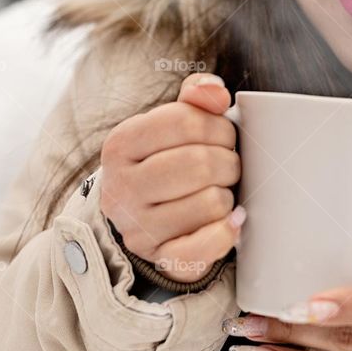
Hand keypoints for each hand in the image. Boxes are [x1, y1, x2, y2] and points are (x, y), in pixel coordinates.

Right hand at [100, 72, 242, 282]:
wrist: (142, 215)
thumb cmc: (166, 160)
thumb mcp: (172, 122)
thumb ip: (196, 97)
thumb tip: (215, 92)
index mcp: (121, 144)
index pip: (185, 122)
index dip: (218, 127)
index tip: (222, 136)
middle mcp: (122, 187)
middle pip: (199, 163)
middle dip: (227, 162)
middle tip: (226, 165)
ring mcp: (138, 227)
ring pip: (210, 203)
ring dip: (227, 195)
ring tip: (218, 191)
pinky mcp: (160, 258)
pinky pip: (205, 246)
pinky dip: (226, 232)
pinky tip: (230, 220)